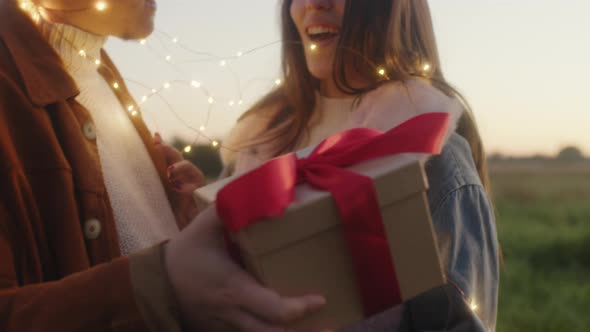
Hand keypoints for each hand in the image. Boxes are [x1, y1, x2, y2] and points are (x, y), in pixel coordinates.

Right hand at [165, 206, 325, 330]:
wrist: (154, 285)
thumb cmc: (184, 254)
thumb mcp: (204, 227)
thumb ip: (230, 208)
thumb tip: (258, 187)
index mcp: (233, 289)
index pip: (272, 308)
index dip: (298, 308)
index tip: (321, 299)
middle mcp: (233, 314)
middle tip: (332, 326)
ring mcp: (227, 327)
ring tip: (320, 329)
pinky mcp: (223, 331)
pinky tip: (290, 328)